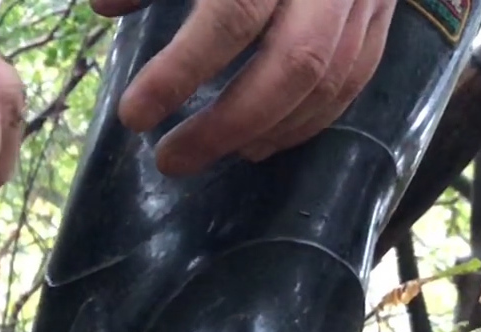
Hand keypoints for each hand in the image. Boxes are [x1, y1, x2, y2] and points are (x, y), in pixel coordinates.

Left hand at [94, 0, 396, 175]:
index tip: (133, 115)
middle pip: (292, 65)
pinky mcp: (383, 9)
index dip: (180, 72)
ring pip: (329, 80)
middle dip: (226, 126)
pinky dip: (307, 121)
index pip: (232, 17)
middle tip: (168, 161)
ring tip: (208, 155)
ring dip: (266, 132)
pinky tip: (260, 142)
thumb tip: (103, 6)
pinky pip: (355, 77)